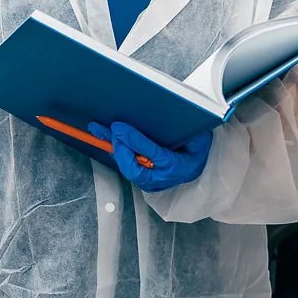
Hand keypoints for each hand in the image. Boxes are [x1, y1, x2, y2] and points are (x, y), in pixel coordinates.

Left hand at [89, 121, 211, 190]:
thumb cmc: (198, 146)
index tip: (120, 127)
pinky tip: (102, 135)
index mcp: (180, 167)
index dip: (135, 142)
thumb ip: (184, 130)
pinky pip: (125, 164)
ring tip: (98, 129)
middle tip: (114, 131)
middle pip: (136, 170)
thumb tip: (165, 116)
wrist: (198, 162)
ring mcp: (152, 181)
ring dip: (112, 148)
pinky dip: (114, 149)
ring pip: (127, 168)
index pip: (155, 156)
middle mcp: (164, 178)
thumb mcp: (197, 136)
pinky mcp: (142, 178)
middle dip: (121, 150)